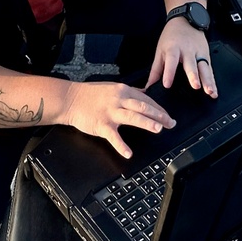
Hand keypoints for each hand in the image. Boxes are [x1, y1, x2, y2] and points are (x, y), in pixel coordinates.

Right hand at [61, 80, 176, 159]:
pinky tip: (129, 153)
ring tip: (158, 129)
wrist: (71, 99)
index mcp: (123, 90)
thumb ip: (129, 92)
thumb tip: (144, 93)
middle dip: (159, 115)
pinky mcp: (101, 124)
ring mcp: (110, 112)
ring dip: (147, 123)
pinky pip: (113, 136)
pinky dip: (121, 145)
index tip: (168, 116)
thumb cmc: (91, 94)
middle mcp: (119, 99)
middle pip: (143, 106)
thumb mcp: (112, 87)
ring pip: (132, 116)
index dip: (159, 108)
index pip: (146, 99)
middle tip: (170, 123)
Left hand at [146, 21, 217, 99]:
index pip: (171, 60)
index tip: (167, 84)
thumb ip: (156, 70)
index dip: (169, 72)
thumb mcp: (160, 50)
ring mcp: (199, 52)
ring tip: (210, 91)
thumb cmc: (171, 36)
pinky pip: (210, 70)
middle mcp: (188, 50)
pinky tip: (214, 91)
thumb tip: (148, 86)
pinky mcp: (207, 55)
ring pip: (204, 67)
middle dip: (193, 75)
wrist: (185, 19)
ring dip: (208, 80)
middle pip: (191, 64)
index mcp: (173, 48)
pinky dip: (213, 81)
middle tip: (196, 86)